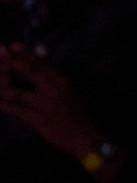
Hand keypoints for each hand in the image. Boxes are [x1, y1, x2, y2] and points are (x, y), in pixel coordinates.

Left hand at [0, 47, 105, 167]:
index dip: (25, 53)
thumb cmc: (74, 112)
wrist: (83, 136)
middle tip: (0, 58)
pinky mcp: (37, 119)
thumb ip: (52, 73)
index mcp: (60, 80)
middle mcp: (52, 88)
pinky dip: (4, 105)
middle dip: (11, 63)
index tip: (12, 46)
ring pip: (16, 92)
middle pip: (28, 71)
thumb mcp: (67, 88)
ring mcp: (43, 104)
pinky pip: (15, 110)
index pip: (41, 62)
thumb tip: (40, 54)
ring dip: (3, 87)